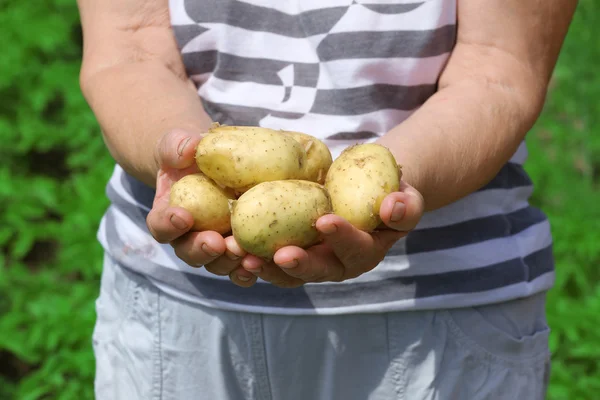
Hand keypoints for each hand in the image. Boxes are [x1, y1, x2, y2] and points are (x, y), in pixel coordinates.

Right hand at [145, 129, 256, 286]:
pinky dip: (250, 268)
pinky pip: (242, 265)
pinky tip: (262, 262)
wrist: (212, 166)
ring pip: (217, 264)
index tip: (183, 216)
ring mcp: (215, 245)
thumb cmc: (191, 155)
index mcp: (168, 215)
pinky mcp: (238, 248)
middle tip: (216, 242)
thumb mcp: (180, 144)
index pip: (160, 226)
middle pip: (189, 252)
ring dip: (229, 262)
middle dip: (202, 250)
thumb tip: (191, 147)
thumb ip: (178, 146)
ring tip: (243, 253)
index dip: (168, 225)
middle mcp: (188, 237)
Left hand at [240, 181, 424, 286]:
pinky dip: (254, 258)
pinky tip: (233, 248)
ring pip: (290, 274)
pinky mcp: (292, 254)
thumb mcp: (406, 197)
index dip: (342, 237)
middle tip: (280, 255)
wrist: (365, 193)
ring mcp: (313, 262)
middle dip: (300, 265)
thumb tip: (392, 208)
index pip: (356, 249)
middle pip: (319, 271)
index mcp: (367, 252)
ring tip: (245, 257)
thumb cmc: (389, 193)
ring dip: (268, 268)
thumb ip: (406, 206)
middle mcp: (339, 264)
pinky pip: (271, 262)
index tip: (325, 220)